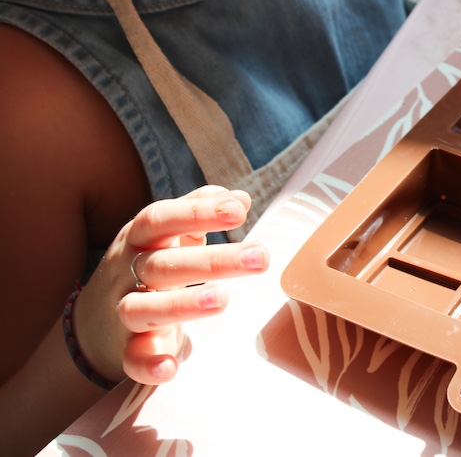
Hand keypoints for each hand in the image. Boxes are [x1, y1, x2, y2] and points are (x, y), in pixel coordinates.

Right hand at [73, 186, 269, 385]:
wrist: (94, 323)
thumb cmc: (145, 267)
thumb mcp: (165, 235)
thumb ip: (199, 211)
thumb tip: (239, 199)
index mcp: (138, 240)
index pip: (161, 219)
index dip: (197, 213)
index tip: (238, 211)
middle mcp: (126, 273)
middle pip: (163, 265)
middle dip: (212, 261)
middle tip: (260, 257)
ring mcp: (121, 312)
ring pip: (143, 309)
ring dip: (181, 305)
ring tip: (222, 300)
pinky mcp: (123, 350)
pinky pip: (131, 358)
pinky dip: (149, 364)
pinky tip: (173, 366)